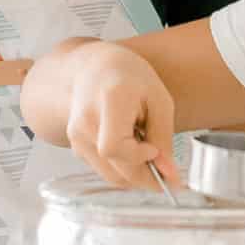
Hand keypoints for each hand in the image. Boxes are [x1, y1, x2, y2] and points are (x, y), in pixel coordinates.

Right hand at [63, 42, 183, 189]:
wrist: (96, 68)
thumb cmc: (131, 79)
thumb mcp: (159, 100)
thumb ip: (163, 137)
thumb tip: (169, 174)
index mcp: (109, 101)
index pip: (113, 147)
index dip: (137, 157)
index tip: (155, 150)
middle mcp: (85, 120)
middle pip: (113, 168)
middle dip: (145, 177)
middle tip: (166, 174)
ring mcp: (76, 135)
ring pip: (110, 175)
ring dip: (135, 174)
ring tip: (147, 153)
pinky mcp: (75, 145)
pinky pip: (104, 169)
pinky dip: (122, 168)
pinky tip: (131, 148)